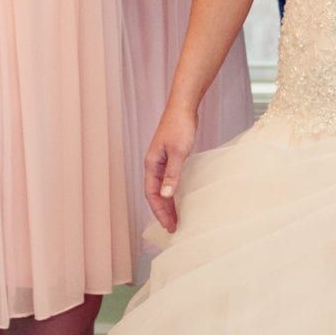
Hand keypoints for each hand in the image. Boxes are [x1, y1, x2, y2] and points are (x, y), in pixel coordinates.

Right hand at [145, 100, 198, 231]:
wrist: (184, 107)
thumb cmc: (180, 126)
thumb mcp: (178, 152)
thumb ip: (172, 174)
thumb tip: (165, 195)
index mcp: (151, 164)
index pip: (151, 194)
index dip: (159, 211)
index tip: (169, 225)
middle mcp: (153, 164)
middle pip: (154, 194)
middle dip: (162, 212)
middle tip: (173, 228)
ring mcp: (161, 161)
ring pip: (161, 188)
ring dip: (167, 204)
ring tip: (176, 219)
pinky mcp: (170, 157)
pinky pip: (168, 181)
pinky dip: (172, 192)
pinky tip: (180, 198)